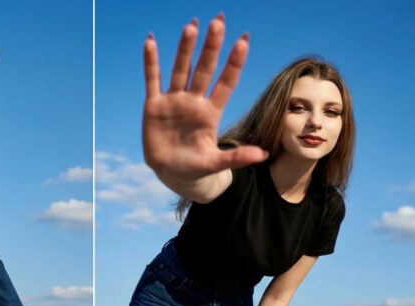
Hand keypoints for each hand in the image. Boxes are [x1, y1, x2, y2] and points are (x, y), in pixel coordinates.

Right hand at [142, 14, 268, 187]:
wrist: (171, 174)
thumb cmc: (196, 168)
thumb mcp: (215, 164)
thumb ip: (236, 158)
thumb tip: (263, 155)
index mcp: (210, 113)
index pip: (225, 83)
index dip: (234, 63)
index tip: (243, 41)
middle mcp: (194, 101)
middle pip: (204, 70)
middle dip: (211, 47)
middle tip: (219, 22)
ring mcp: (174, 101)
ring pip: (181, 69)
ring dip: (185, 49)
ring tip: (192, 26)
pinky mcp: (154, 106)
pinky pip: (152, 80)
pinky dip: (150, 63)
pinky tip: (150, 42)